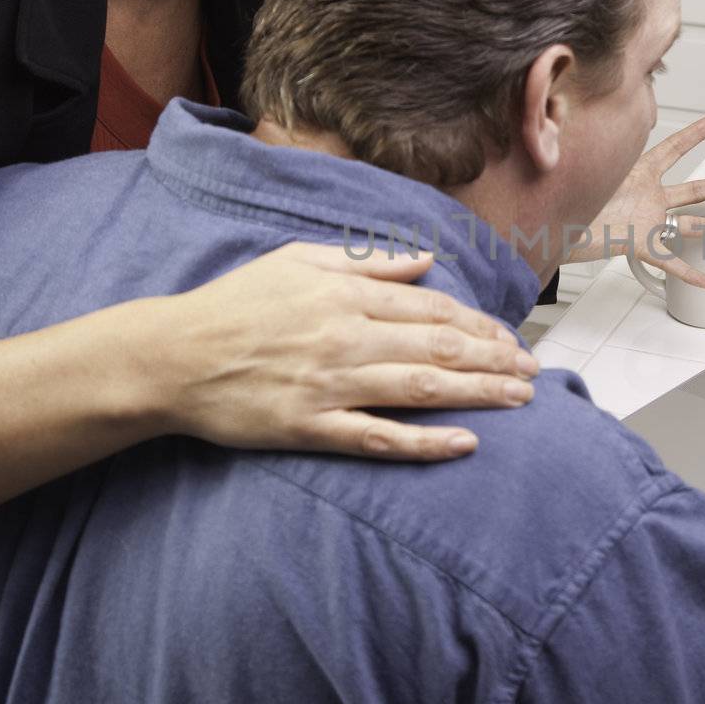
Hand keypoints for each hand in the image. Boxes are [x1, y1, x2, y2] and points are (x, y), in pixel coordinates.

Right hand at [136, 243, 538, 461]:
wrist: (172, 356)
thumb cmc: (234, 305)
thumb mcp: (298, 262)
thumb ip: (366, 262)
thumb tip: (423, 259)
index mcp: (345, 294)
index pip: (431, 308)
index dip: (478, 324)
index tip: (509, 339)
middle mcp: (345, 336)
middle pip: (438, 346)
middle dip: (494, 359)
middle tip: (533, 373)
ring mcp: (330, 384)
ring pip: (421, 388)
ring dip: (478, 394)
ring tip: (519, 400)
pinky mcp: (310, 427)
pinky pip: (379, 437)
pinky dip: (425, 442)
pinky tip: (465, 444)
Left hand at [569, 114, 704, 288]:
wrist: (547, 227)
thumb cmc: (564, 195)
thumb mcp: (583, 163)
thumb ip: (593, 140)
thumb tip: (577, 108)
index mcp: (637, 174)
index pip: (673, 148)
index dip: (696, 134)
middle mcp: (647, 198)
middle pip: (694, 191)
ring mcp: (646, 222)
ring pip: (691, 225)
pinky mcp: (638, 244)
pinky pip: (668, 260)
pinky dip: (688, 272)